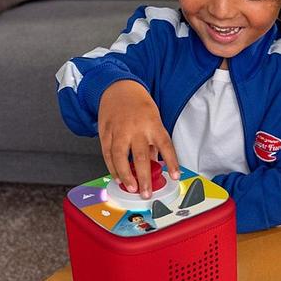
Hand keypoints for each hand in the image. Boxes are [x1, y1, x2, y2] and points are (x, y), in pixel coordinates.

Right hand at [98, 80, 179, 197]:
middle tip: (146, 193)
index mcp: (152, 124)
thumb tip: (157, 165)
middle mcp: (136, 128)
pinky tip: (117, 177)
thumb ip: (154, 143)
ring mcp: (119, 131)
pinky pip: (107, 154)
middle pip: (140, 156)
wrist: (118, 87)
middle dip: (144, 177)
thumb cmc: (139, 104)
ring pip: (120, 157)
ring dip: (125, 175)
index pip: (165, 145)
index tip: (175, 176)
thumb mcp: (154, 119)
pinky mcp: (105, 132)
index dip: (171, 162)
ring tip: (131, 187)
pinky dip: (112, 168)